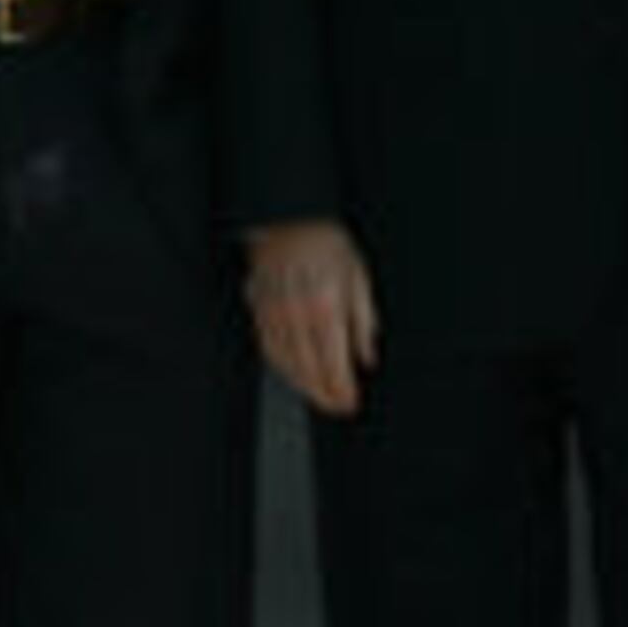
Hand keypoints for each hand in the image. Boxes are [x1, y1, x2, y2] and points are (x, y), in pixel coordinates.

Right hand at [244, 217, 377, 416]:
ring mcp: (275, 314)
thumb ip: (363, 321)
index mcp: (327, 306)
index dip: (342, 389)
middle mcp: (298, 314)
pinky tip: (294, 374)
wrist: (288, 218)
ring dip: (304, 386)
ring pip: (287, 364)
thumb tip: (366, 357)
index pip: (334, 363)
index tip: (350, 403)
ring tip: (319, 397)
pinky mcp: (260, 310)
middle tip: (337, 407)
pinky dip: (283, 368)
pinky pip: (269, 348)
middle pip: (310, 369)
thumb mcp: (358, 277)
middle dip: (325, 395)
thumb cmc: (326, 244)